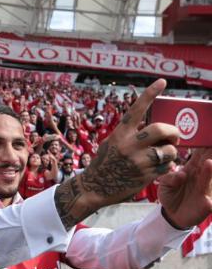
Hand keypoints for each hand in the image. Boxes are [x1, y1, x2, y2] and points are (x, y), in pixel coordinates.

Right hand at [54, 79, 180, 229]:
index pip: (137, 109)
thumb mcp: (112, 142)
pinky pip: (166, 166)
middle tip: (174, 137)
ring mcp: (138, 161)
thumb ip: (128, 134)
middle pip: (161, 129)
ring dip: (171, 152)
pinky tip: (158, 167)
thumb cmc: (104, 162)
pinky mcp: (145, 176)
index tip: (162, 81)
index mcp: (120, 133)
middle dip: (174, 132)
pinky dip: (166, 166)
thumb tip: (150, 127)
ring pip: (169, 150)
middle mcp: (129, 145)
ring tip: (164, 155)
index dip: (150, 93)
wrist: (94, 187)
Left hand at [158, 149, 211, 228]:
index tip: (206, 133)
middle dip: (210, 152)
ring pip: (210, 177)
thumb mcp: (165, 182)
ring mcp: (206, 189)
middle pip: (210, 161)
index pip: (202, 153)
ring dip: (210, 170)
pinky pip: (209, 197)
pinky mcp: (206, 203)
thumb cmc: (170, 193)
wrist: (171, 214)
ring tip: (208, 162)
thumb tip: (181, 174)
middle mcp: (202, 176)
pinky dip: (209, 190)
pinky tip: (208, 184)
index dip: (205, 143)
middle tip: (209, 143)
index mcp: (193, 168)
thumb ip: (170, 177)